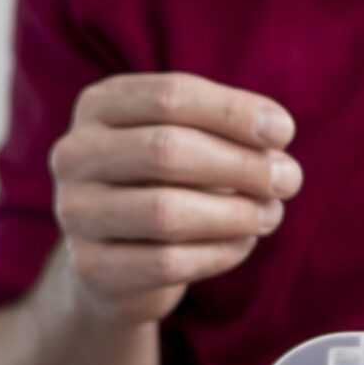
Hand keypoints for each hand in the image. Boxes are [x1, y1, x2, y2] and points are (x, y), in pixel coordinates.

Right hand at [51, 72, 301, 323]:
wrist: (114, 262)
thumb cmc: (163, 184)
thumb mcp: (186, 142)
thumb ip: (226, 132)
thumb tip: (275, 140)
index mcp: (99, 106)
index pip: (170, 96)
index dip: (233, 112)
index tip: (284, 133)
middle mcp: (74, 154)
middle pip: (166, 150)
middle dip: (240, 164)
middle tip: (288, 179)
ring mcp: (76, 212)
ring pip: (166, 212)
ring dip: (235, 214)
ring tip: (271, 214)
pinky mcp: (91, 268)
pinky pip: (167, 263)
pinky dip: (218, 253)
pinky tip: (243, 244)